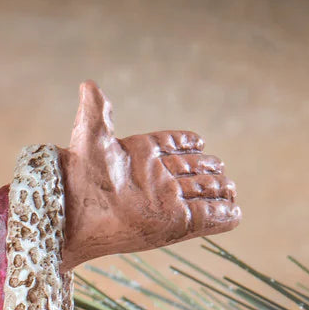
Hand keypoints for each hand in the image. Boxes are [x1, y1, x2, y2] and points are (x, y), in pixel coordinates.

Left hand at [59, 81, 239, 270]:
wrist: (74, 212)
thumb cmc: (80, 174)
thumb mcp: (90, 135)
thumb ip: (96, 111)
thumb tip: (88, 85)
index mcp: (141, 156)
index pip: (169, 146)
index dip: (184, 143)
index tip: (199, 141)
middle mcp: (156, 179)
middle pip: (190, 172)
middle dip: (208, 172)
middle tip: (222, 171)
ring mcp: (167, 203)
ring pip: (201, 194)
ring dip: (218, 191)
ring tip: (231, 190)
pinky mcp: (175, 224)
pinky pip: (205, 218)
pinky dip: (221, 215)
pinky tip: (234, 214)